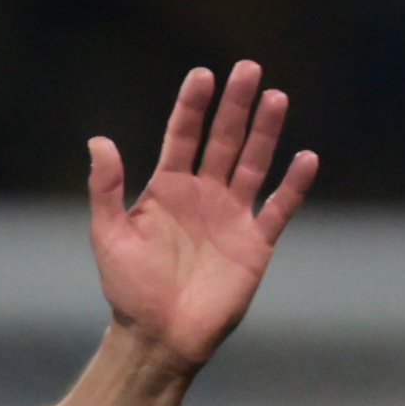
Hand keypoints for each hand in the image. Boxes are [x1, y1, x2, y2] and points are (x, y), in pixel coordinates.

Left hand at [87, 63, 316, 375]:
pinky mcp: (255, 243)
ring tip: (276, 98)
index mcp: (167, 189)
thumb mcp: (109, 236)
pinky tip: (305, 158)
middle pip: (223, 139)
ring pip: (252, 163)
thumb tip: (99, 141)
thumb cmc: (129, 290)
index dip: (192, 106)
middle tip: (247, 68)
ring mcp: (232, 216)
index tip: (202, 75)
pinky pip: (278, 208)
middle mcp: (203, 194)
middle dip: (235, 105)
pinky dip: (292, 185)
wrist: (158, 337)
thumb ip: (106, 190)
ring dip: (265, 132)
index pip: (183, 136)